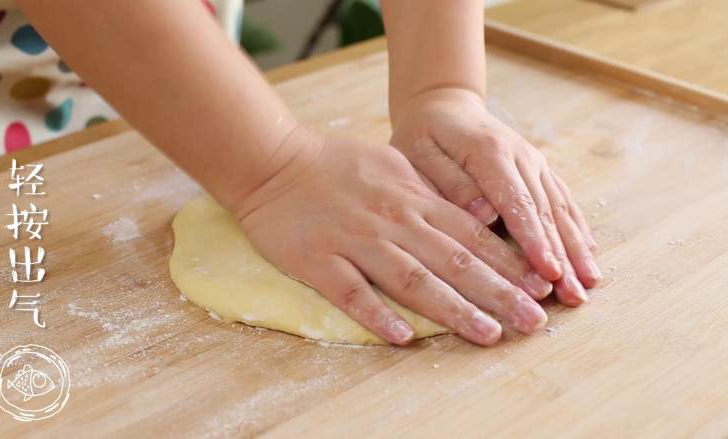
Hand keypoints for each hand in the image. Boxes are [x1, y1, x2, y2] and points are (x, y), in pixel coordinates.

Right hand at [233, 127, 552, 345]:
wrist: (275, 162)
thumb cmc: (335, 163)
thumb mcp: (392, 165)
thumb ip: (429, 193)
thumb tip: (469, 216)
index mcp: (413, 199)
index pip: (471, 235)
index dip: (509, 262)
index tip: (540, 285)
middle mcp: (393, 221)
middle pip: (454, 262)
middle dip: (499, 292)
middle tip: (534, 320)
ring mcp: (356, 242)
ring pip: (412, 280)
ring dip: (454, 309)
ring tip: (488, 334)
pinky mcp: (319, 261)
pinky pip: (351, 292)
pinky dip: (377, 314)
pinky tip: (402, 337)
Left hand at [389, 88, 599, 305]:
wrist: (443, 108)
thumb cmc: (424, 137)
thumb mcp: (419, 154)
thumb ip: (450, 183)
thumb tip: (485, 215)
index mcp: (489, 152)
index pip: (517, 202)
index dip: (534, 240)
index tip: (548, 272)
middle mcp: (520, 156)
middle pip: (546, 211)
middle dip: (563, 255)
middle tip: (575, 295)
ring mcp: (534, 162)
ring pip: (560, 209)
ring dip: (577, 248)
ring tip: (589, 284)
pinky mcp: (539, 170)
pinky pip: (562, 201)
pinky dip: (577, 230)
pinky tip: (590, 256)